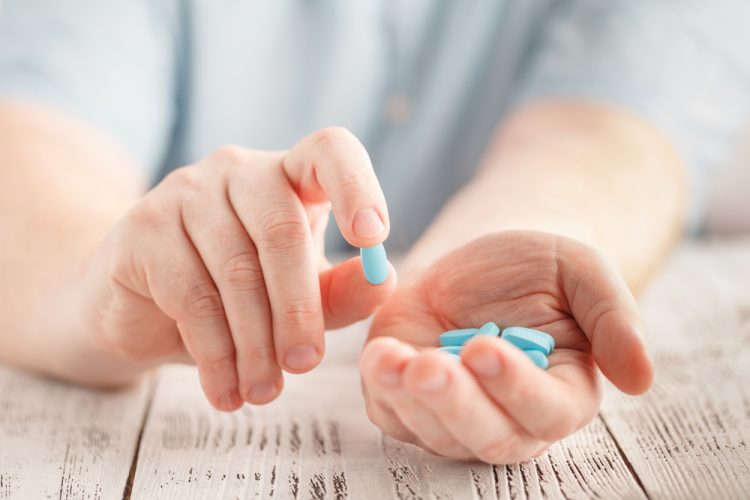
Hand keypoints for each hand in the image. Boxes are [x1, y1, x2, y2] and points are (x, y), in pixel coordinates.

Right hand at [74, 127, 395, 409]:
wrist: (144, 310)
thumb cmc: (236, 297)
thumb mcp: (299, 295)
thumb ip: (342, 291)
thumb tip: (384, 281)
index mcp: (288, 175)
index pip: (329, 150)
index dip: (356, 186)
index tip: (372, 238)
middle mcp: (238, 170)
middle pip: (283, 231)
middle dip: (299, 309)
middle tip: (305, 365)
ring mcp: (185, 191)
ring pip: (236, 271)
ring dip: (256, 343)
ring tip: (265, 392)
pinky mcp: (143, 226)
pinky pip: (190, 294)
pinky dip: (215, 353)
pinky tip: (226, 390)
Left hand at [360, 231, 651, 462]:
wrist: (477, 265)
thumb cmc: (534, 268)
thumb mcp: (581, 272)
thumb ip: (614, 318)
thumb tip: (640, 378)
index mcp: (562, 391)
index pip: (547, 412)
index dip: (517, 388)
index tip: (484, 349)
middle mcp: (509, 416)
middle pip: (488, 436)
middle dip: (456, 405)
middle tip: (429, 368)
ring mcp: (455, 416)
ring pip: (435, 433)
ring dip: (411, 401)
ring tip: (390, 358)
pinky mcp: (410, 402)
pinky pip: (393, 414)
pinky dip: (381, 389)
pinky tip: (378, 355)